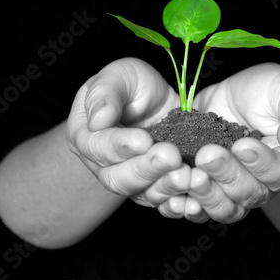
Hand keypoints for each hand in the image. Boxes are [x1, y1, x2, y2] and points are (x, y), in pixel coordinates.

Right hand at [66, 58, 190, 214]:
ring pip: (142, 194)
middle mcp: (102, 165)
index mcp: (86, 136)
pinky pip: (163, 202)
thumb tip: (98, 120)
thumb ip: (105, 93)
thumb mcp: (119, 76)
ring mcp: (128, 180)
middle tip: (171, 156)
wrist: (154, 103)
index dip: (119, 146)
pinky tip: (194, 200)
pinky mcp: (153, 188)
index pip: (97, 147)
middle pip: (118, 178)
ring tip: (186, 175)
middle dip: (146, 168)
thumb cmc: (131, 85)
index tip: (144, 139)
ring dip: (165, 186)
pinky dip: (178, 204)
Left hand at [185, 62, 279, 222]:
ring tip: (191, 174)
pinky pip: (200, 209)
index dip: (261, 164)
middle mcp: (264, 183)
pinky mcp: (209, 188)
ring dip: (207, 194)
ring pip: (225, 208)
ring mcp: (234, 189)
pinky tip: (173, 197)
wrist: (233, 98)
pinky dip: (187, 207)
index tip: (242, 145)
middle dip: (227, 174)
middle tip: (208, 154)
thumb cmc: (265, 92)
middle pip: (249, 194)